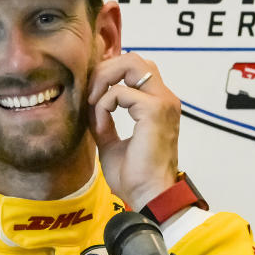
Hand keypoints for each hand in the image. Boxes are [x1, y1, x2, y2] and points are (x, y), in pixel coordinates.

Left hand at [87, 53, 181, 209]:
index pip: (135, 69)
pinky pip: (119, 92)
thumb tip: (89, 105)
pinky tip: (101, 127)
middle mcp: (164, 99)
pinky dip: (103, 106)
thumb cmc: (134, 177)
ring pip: (130, 63)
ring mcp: (162, 102)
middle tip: (90, 95)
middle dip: (104, 70)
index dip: (109, 74)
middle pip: (134, 58)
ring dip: (104, 79)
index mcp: (158, 104)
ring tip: (93, 104)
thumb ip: (103, 120)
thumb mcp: (111, 143)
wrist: (147, 196)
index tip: (91, 99)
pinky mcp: (154, 110)